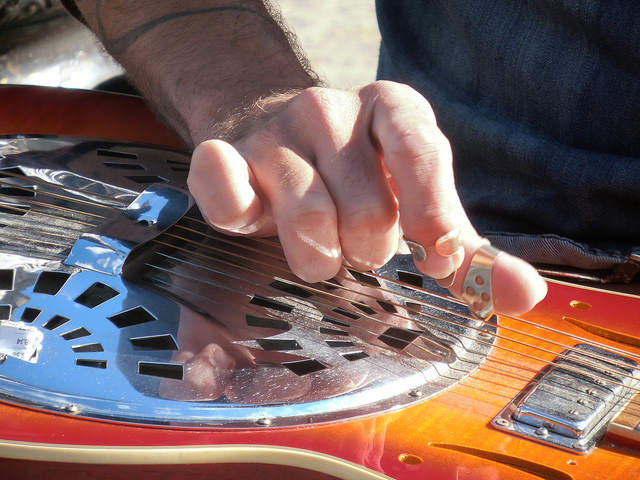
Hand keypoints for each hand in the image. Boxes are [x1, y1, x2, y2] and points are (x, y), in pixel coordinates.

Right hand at [187, 81, 546, 314]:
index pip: (421, 153)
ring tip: (319, 246)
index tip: (438, 263)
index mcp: (391, 109)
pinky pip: (224, 185)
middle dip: (368, 247)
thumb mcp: (418, 202)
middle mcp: (329, 109)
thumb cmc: (360, 180)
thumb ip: (468, 250)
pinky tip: (248, 212)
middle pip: (367, 207)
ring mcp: (275, 131)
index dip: (432, 214)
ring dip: (319, 257)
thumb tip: (527, 296)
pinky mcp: (226, 154)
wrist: (280, 145)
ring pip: (307, 218)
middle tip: (358, 244)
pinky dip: (234, 204)